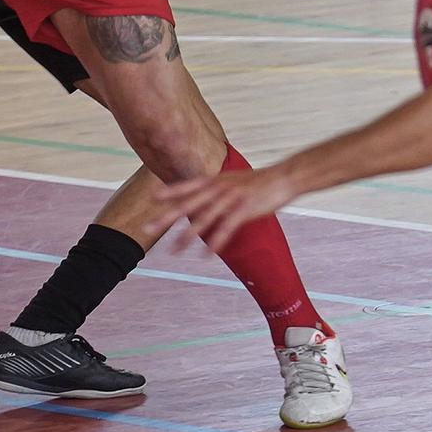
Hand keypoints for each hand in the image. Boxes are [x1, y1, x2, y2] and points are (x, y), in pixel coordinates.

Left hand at [154, 164, 301, 253]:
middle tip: (147, 228)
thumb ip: (218, 187)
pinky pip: (226, 228)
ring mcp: (231, 199)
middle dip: (166, 218)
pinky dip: (216, 242)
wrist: (284, 177)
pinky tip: (207, 254)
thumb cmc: (260, 181)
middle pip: (187, 205)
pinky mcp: (244, 210)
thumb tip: (205, 195)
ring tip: (173, 251)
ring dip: (186, 237)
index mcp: (216, 180)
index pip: (188, 186)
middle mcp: (219, 188)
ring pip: (203, 219)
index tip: (153, 198)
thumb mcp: (234, 179)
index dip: (171, 191)